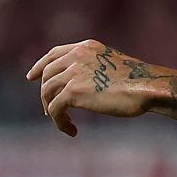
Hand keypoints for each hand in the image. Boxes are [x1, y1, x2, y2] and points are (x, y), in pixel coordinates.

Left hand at [26, 39, 174, 136]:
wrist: (146, 87)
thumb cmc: (137, 81)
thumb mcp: (111, 65)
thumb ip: (93, 68)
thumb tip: (79, 85)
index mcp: (86, 46)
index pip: (54, 53)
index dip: (40, 65)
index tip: (30, 77)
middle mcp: (77, 55)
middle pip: (48, 73)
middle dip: (45, 92)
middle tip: (49, 109)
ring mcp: (73, 72)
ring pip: (47, 92)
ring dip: (51, 109)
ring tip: (65, 122)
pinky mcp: (73, 92)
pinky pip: (54, 109)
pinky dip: (60, 123)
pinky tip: (72, 130)